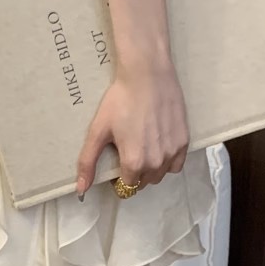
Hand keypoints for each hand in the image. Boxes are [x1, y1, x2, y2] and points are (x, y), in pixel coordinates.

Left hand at [76, 60, 189, 197]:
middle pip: (143, 183)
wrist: (148, 74)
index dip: (118, 178)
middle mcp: (156, 163)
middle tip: (128, 152)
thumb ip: (88, 162)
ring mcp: (172, 153)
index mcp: (134, 163)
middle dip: (134, 175)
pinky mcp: (184, 142)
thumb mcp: (98, 131)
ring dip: (150, 170)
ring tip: (143, 149)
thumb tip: (80, 191)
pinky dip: (167, 162)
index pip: (126, 187)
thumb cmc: (121, 100)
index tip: (117, 162)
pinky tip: (158, 147)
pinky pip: (176, 165)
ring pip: (159, 175)